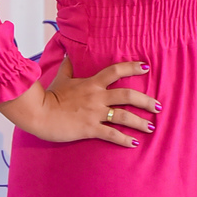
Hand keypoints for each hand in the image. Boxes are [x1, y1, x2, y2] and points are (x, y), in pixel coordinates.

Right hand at [0, 56, 159, 146]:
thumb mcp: (60, 78)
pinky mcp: (90, 129)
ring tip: (151, 127)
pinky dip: (125, 140)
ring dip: (140, 122)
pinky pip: (112, 134)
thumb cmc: (49, 96)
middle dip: (146, 100)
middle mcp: (97, 96)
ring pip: (124, 116)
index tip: (146, 67)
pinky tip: (134, 143)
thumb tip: (68, 53)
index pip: (116, 71)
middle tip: (158, 106)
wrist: (39, 113)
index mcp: (92, 83)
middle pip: (128, 95)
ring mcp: (95, 113)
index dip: (132, 67)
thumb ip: (68, 66)